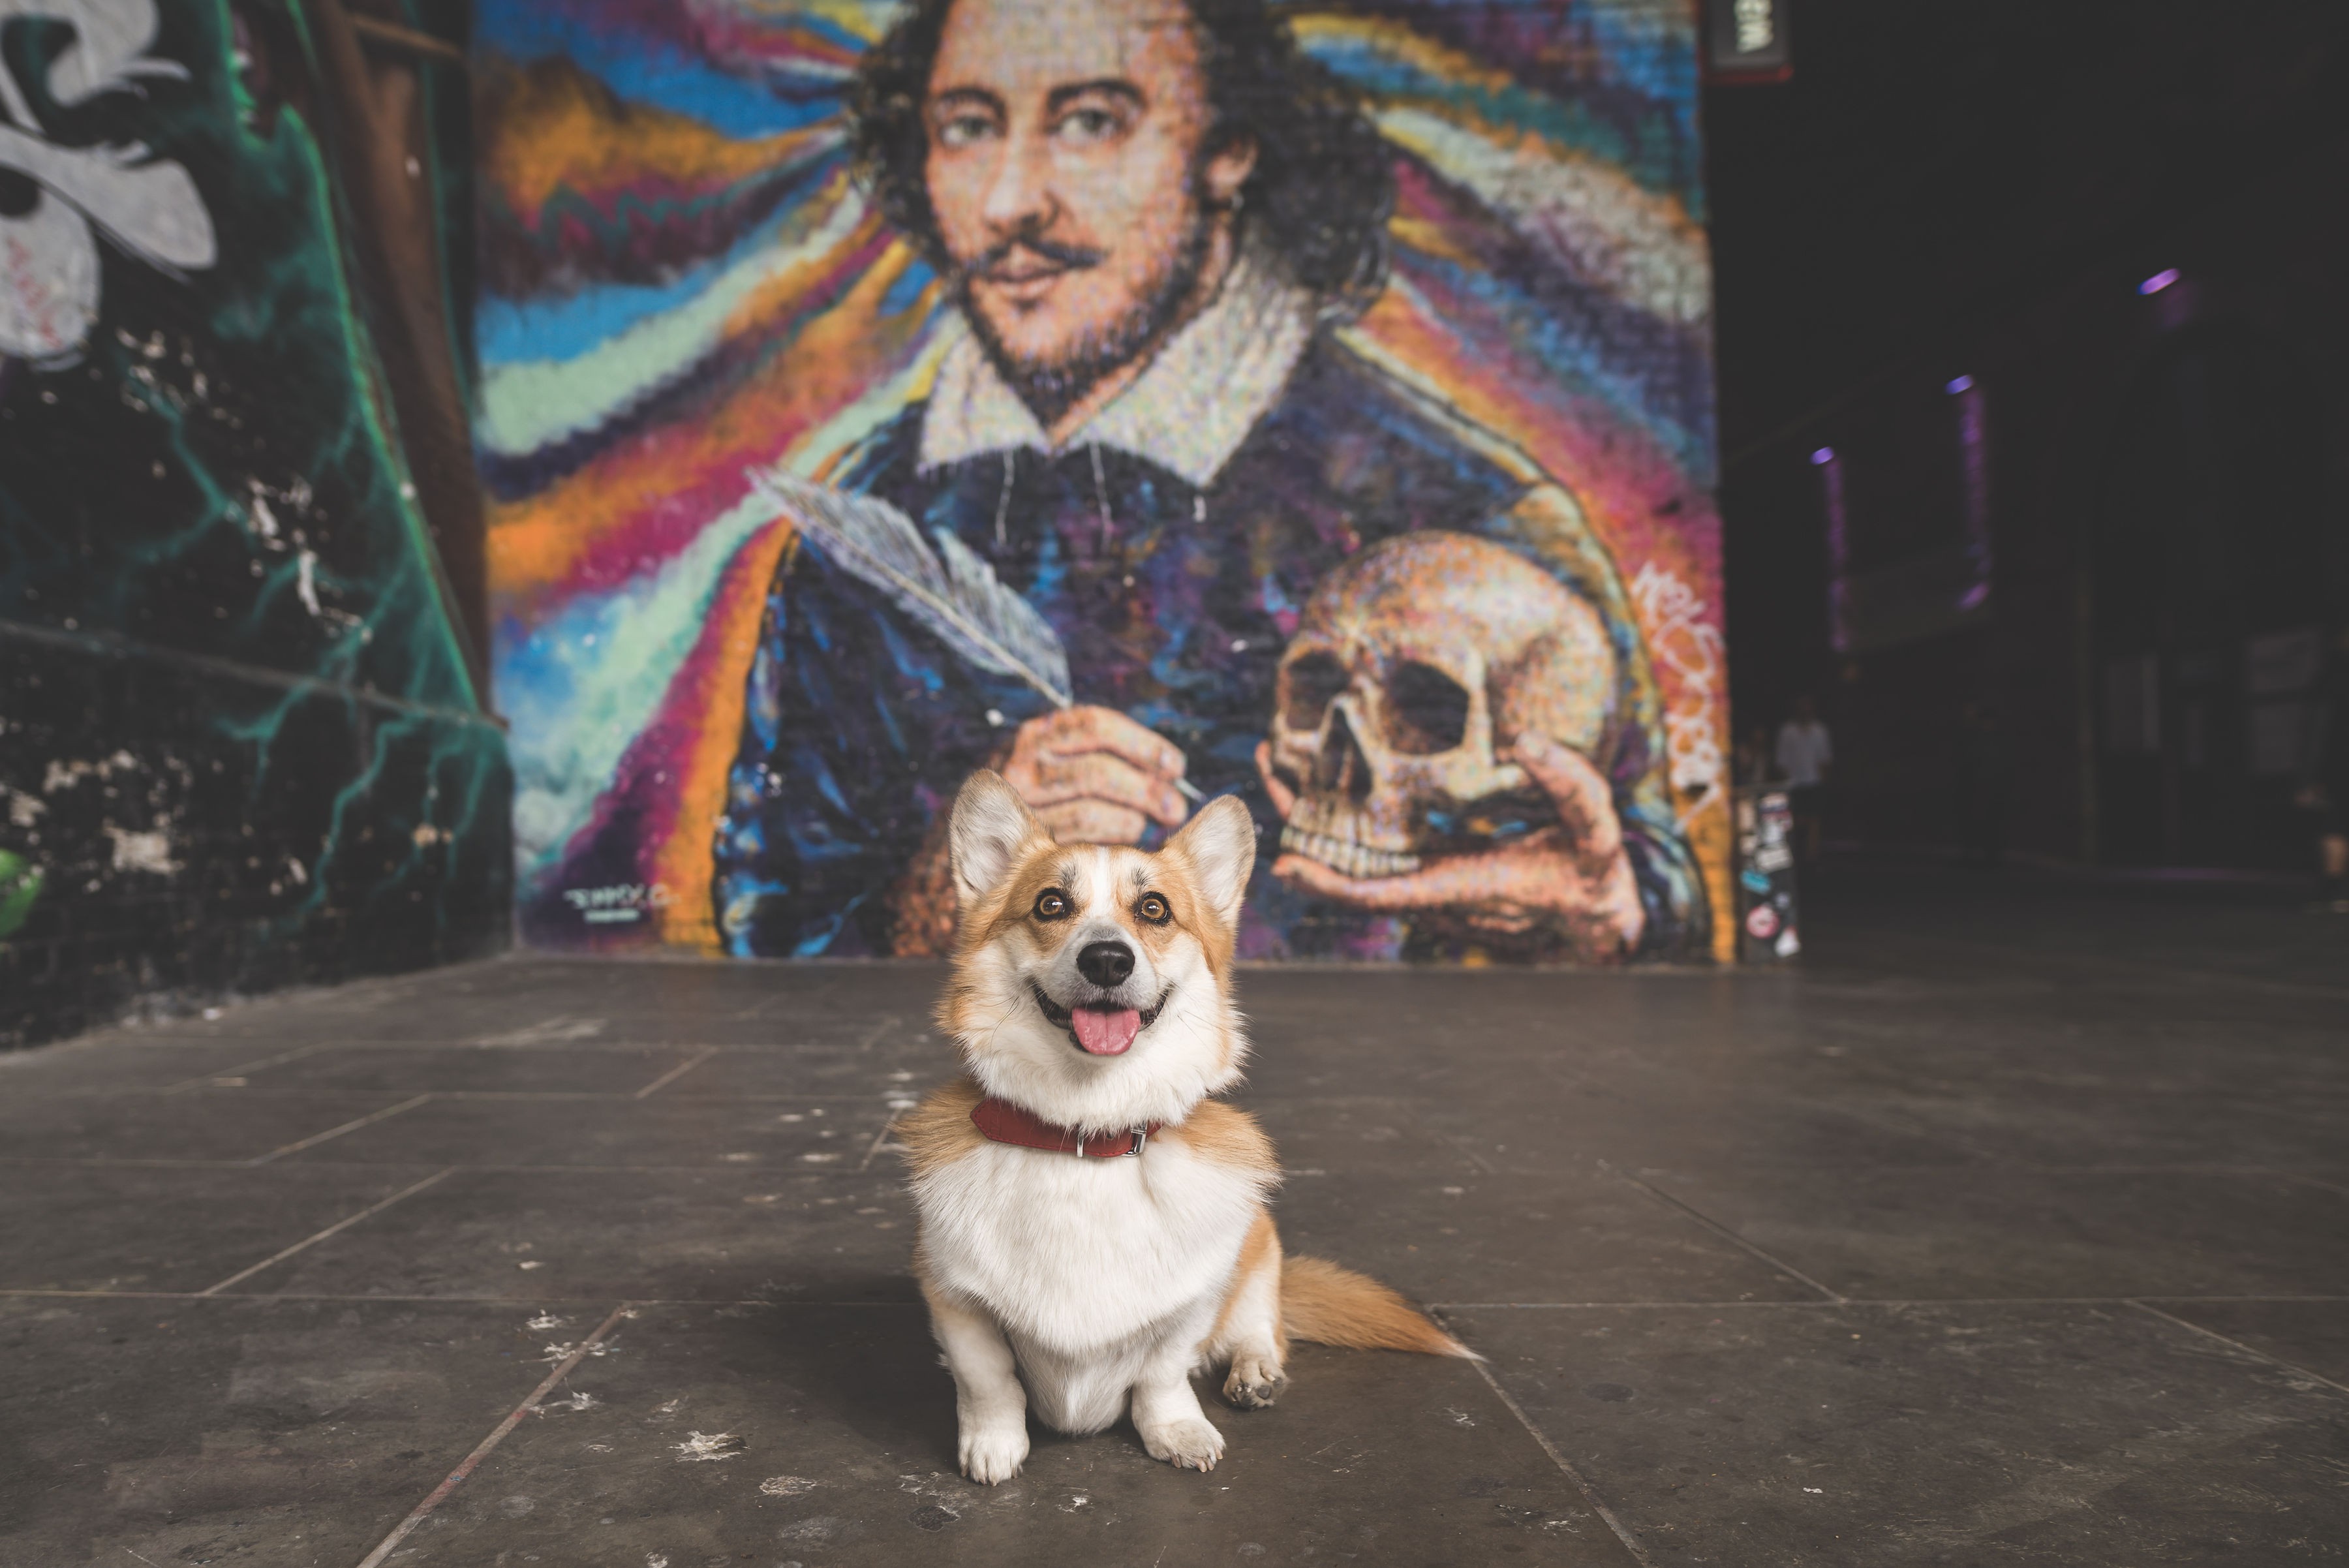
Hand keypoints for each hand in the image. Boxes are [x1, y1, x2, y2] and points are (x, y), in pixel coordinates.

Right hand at [1000, 706, 1188, 844]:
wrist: (983, 830)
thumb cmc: (1045, 794)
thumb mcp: (1068, 758)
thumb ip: (1110, 757)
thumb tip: (1173, 777)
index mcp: (1043, 730)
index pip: (1097, 727)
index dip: (1143, 745)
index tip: (1175, 766)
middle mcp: (1025, 761)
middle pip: (1098, 773)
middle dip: (1144, 791)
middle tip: (1174, 807)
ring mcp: (1019, 803)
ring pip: (1087, 813)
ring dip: (1129, 822)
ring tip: (1150, 825)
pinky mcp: (1022, 838)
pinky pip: (1074, 843)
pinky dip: (1107, 841)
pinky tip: (1124, 841)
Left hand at [1265, 732, 1644, 957]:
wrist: (1596, 909)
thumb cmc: (1593, 870)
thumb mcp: (1594, 824)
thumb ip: (1568, 781)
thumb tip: (1524, 740)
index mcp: (1455, 884)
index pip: (1377, 892)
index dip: (1328, 883)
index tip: (1284, 863)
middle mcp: (1426, 887)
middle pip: (1346, 866)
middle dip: (1302, 822)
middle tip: (1268, 765)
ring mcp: (1423, 877)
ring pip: (1352, 852)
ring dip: (1315, 811)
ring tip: (1284, 758)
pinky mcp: (1428, 865)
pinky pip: (1370, 844)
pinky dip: (1341, 814)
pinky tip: (1325, 778)